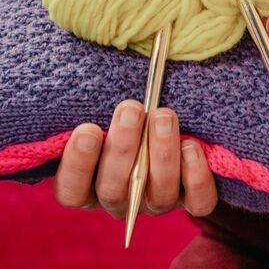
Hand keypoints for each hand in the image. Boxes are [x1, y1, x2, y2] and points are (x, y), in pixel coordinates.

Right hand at [53, 100, 217, 217]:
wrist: (173, 118)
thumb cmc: (130, 111)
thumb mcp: (107, 108)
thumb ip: (94, 100)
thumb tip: (100, 65)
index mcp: (89, 184)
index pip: (71, 191)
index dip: (77, 166)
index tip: (87, 129)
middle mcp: (121, 200)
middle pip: (113, 191)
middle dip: (122, 148)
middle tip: (131, 109)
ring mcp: (156, 202)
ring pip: (158, 195)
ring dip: (161, 154)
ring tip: (163, 116)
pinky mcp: (191, 201)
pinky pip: (197, 202)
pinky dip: (196, 177)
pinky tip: (192, 146)